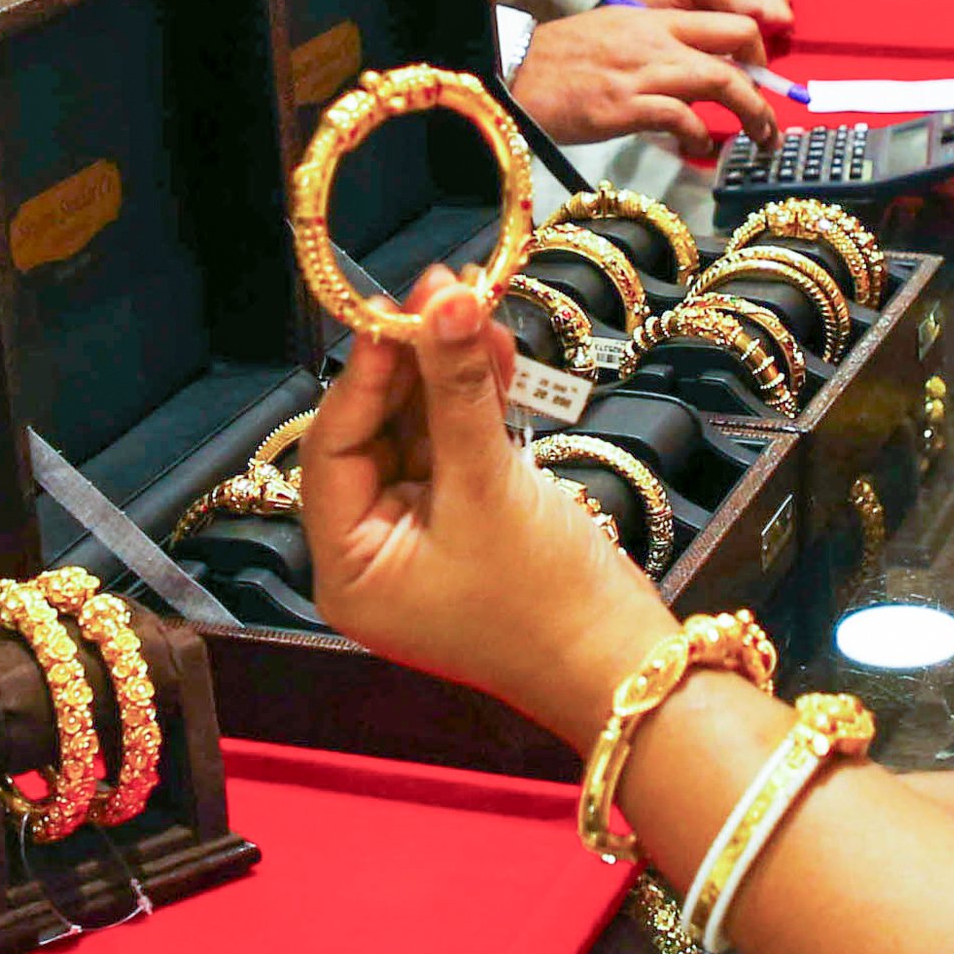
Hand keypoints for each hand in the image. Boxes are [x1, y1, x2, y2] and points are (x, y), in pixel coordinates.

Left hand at [300, 272, 670, 749]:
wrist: (623, 664)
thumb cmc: (545, 599)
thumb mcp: (491, 485)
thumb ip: (459, 389)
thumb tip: (445, 298)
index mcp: (345, 569)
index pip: (331, 452)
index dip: (366, 377)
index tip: (399, 309)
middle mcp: (368, 554)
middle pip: (373, 436)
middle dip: (411, 365)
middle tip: (441, 290)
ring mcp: (418, 538)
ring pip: (417, 433)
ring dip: (447, 373)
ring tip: (474, 301)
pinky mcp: (464, 522)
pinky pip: (454, 449)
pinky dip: (473, 404)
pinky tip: (493, 348)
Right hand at [512, 5, 781, 145]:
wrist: (515, 73)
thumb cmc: (561, 61)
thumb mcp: (615, 34)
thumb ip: (655, 45)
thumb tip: (690, 71)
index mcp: (655, 19)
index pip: (728, 21)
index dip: (756, 48)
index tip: (761, 76)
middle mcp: (656, 40)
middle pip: (736, 43)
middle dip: (765, 81)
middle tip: (770, 116)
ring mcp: (642, 72)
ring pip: (721, 81)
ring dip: (752, 113)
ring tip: (761, 138)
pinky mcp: (625, 107)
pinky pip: (682, 118)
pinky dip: (701, 135)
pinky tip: (701, 147)